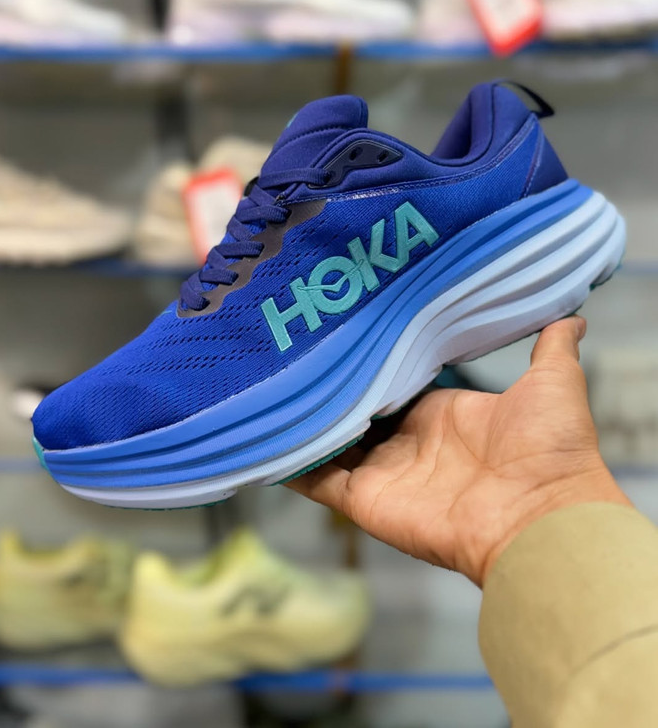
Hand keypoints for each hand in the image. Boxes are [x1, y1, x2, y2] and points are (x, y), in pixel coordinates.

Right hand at [288, 318, 630, 586]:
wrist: (541, 517)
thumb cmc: (550, 451)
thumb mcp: (553, 385)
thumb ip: (550, 348)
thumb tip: (570, 316)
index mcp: (440, 415)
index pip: (393, 387)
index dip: (369, 366)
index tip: (341, 336)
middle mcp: (407, 444)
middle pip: (356, 414)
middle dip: (329, 392)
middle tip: (293, 354)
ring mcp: (382, 474)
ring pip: (330, 445)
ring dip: (304, 425)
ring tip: (267, 388)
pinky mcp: (364, 501)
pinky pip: (317, 481)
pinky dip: (290, 464)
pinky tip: (264, 437)